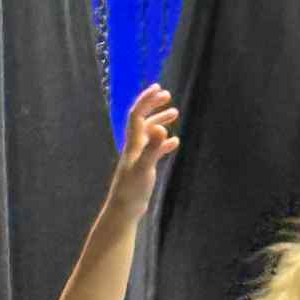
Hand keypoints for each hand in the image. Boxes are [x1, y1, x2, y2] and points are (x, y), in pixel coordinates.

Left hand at [106, 86, 180, 221]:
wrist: (124, 210)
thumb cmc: (132, 190)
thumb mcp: (145, 167)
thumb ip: (152, 148)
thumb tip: (160, 128)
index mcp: (133, 143)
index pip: (137, 115)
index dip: (146, 100)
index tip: (159, 88)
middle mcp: (134, 147)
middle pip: (142, 120)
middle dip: (154, 106)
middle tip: (167, 95)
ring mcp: (138, 157)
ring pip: (149, 134)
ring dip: (160, 121)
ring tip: (175, 114)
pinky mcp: (143, 168)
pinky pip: (154, 150)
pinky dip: (164, 143)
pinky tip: (174, 143)